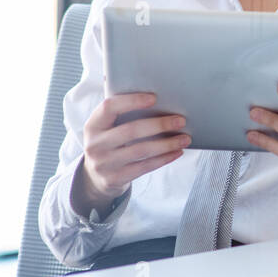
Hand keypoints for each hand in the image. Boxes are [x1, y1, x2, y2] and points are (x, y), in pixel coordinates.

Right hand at [75, 93, 190, 211]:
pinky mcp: (115, 178)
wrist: (95, 177)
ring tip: (185, 138)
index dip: (132, 101)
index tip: (154, 98)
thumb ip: (121, 114)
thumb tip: (156, 99)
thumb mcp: (106, 128)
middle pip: (131, 130)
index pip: (109, 107)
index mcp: (92, 125)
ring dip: (167, 143)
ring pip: (141, 150)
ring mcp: (103, 164)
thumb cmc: (109, 143)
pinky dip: (164, 158)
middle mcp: (95, 144)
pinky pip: (145, 166)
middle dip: (159, 124)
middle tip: (181, 120)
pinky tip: (177, 152)